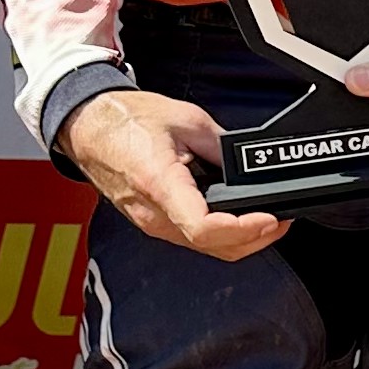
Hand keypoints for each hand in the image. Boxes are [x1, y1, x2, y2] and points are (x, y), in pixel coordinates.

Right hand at [60, 87, 284, 259]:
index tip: (270, 217)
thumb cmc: (125, 120)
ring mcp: (150, 222)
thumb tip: (249, 167)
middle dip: (254, 238)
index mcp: (159, 183)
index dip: (244, 229)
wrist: (87, 125)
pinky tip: (237, 218)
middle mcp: (153, 213)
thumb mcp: (187, 119)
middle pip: (212, 246)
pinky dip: (220, 235)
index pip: (204, 228)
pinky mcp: (152, 222)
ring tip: (266, 219)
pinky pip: (191, 240)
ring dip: (240, 240)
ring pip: (204, 249)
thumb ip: (222, 147)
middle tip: (280, 219)